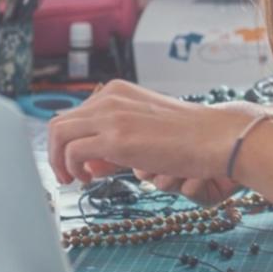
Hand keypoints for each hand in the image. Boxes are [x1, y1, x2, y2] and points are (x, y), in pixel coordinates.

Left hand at [46, 81, 257, 198]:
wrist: (215, 137)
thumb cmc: (189, 138)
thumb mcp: (146, 129)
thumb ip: (118, 138)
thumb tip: (93, 161)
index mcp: (117, 92)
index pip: (76, 115)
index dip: (72, 142)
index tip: (83, 163)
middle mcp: (110, 98)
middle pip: (59, 123)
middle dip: (57, 153)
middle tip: (71, 175)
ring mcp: (111, 116)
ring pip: (57, 135)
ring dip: (58, 162)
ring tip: (75, 180)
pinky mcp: (115, 138)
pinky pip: (71, 152)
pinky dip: (71, 168)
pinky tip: (88, 180)